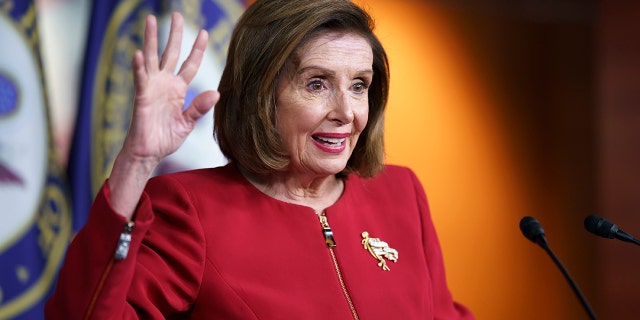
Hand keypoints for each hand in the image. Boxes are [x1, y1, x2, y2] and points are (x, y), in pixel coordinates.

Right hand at [108, 12, 218, 219]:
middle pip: (171, 54)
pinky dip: (139, 67)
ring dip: (151, 40)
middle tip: (177, 15)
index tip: (205, 33)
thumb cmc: (166, 138)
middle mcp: (165, 84)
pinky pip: (140, 79)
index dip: (197, 49)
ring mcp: (152, 88)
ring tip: (150, 20)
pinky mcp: (142, 97)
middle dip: (175, 35)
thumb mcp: (188, 123)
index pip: (190, 64)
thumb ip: (200, 108)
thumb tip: (216, 93)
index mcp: (179, 89)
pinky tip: (138, 53)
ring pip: (152, 59)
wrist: (150, 153)